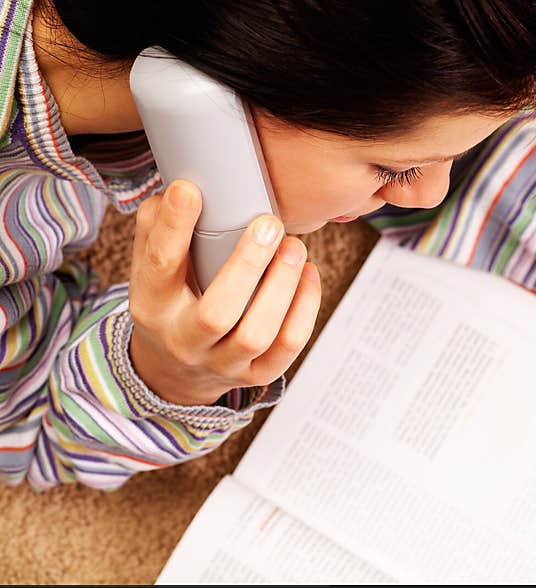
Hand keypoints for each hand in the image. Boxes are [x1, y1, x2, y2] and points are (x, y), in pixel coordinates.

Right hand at [128, 180, 321, 405]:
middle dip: (247, 265)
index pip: (159, 266)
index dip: (173, 227)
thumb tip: (180, 187)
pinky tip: (308, 274)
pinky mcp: (255, 375)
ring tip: (295, 247)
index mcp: (151, 306)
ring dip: (282, 287)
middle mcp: (184, 340)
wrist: (174, 370)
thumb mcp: (149, 270)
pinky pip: (287, 347)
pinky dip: (304, 309)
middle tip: (269, 223)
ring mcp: (221, 363)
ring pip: (256, 334)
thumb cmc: (170, 302)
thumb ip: (157, 228)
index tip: (190, 190)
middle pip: (216, 313)